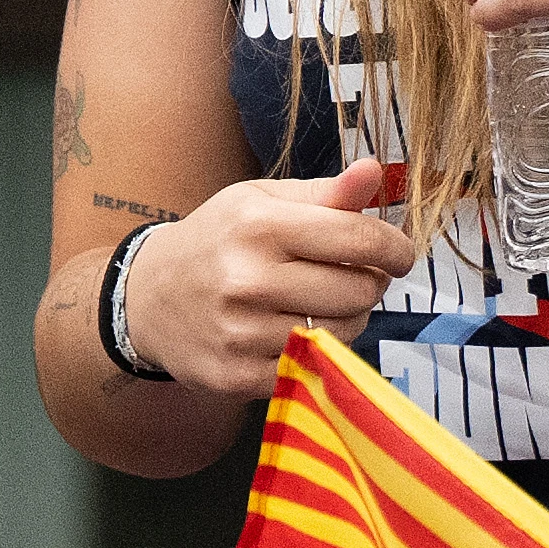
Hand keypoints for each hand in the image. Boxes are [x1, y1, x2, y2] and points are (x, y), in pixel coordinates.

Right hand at [121, 164, 419, 399]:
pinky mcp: (238, 375)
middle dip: (368, 283)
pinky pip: (310, 366)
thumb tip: (374, 173)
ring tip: (323, 303)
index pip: (359, 240)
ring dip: (347, 319)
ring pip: (341, 332)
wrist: (148, 297)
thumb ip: (325, 193)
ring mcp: (241, 332)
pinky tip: (298, 331)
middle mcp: (248, 280)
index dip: (394, 249)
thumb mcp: (262, 202)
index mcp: (258, 226)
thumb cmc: (218, 241)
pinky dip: (316, 350)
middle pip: (357, 290)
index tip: (400, 255)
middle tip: (350, 277)